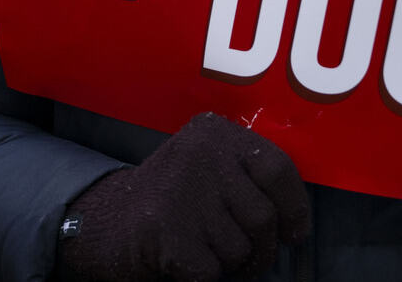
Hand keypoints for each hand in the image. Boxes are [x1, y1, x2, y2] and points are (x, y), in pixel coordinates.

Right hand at [59, 112, 310, 281]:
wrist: (104, 221)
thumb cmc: (173, 199)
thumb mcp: (209, 168)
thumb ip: (248, 178)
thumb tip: (297, 222)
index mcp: (215, 134)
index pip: (278, 169)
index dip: (295, 208)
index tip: (294, 233)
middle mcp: (200, 154)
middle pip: (263, 216)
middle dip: (262, 248)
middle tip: (245, 255)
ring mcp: (182, 192)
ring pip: (240, 248)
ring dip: (230, 263)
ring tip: (204, 248)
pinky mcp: (166, 232)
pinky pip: (213, 271)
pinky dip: (205, 276)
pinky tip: (184, 259)